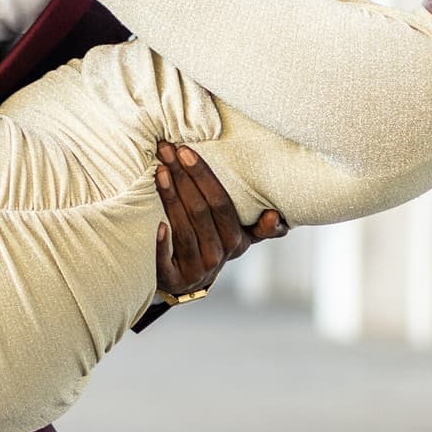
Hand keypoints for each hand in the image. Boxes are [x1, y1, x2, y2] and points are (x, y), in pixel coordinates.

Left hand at [154, 145, 285, 295]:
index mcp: (235, 240)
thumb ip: (260, 226)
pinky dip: (161, 243)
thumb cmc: (211, 245)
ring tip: (159, 171)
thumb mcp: (239, 236)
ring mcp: (195, 269)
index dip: (202, 176)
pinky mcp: (173, 280)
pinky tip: (156, 223)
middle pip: (199, 211)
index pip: (220, 203)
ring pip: (183, 229)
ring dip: (169, 198)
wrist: (186, 280)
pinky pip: (165, 261)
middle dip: (181, 177)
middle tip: (166, 150)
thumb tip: (275, 216)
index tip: (185, 151)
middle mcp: (217, 255)